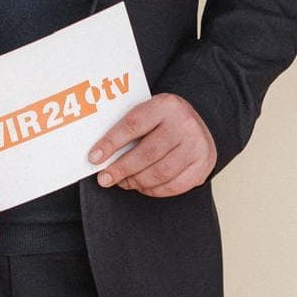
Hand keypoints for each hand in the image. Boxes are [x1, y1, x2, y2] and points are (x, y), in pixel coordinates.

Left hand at [87, 93, 216, 197]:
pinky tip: (141, 186)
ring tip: (122, 182)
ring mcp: (196, 146)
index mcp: (165, 105)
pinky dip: (153, 190)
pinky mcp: (202, 166)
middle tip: (105, 178)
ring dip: (136, 181)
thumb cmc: (164, 119)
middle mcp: (184, 124)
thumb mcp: (150, 111)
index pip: (133, 125)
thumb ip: (129, 127)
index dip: (111, 143)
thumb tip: (100, 154)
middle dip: (121, 169)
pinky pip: (174, 186)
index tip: (94, 158)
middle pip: (147, 153)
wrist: (200, 122)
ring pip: (160, 172)